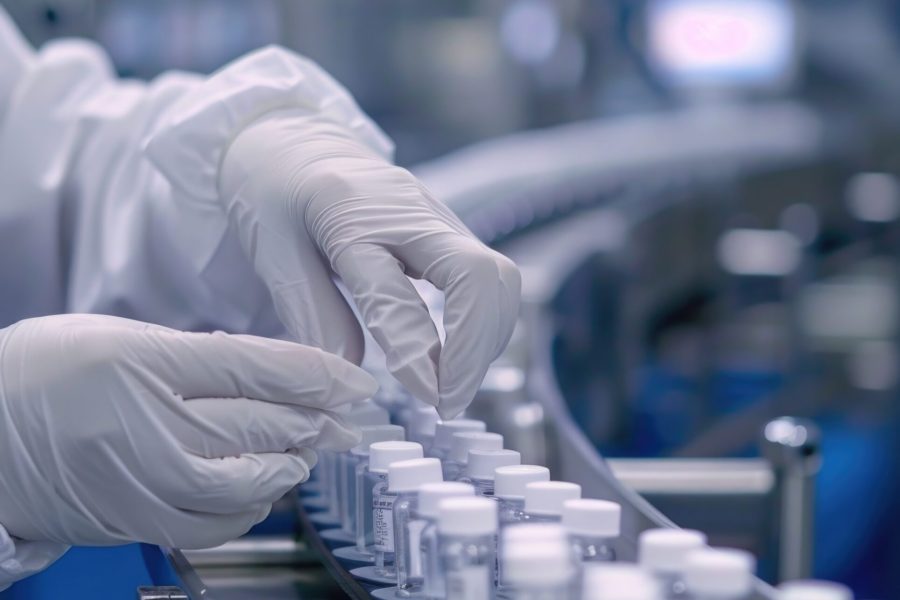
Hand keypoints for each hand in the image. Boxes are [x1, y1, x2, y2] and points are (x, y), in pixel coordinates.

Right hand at [0, 314, 373, 547]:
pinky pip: (220, 521)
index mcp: (141, 361)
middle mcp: (148, 424)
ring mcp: (144, 480)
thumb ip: (197, 355)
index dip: (319, 374)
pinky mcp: (139, 521)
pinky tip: (268, 484)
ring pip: (251, 476)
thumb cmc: (39, 378)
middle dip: (319, 418)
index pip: (257, 368)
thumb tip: (273, 375)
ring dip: (293, 461)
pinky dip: (255, 503)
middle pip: (262, 422)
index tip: (358, 381)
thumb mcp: (118, 339)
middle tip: (350, 416)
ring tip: (311, 447)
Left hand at [219, 110, 520, 418]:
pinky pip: (491, 278)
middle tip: (449, 402)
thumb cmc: (273, 194)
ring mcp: (438, 215)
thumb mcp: (271, 253)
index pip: (395, 286)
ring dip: (485, 342)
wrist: (296, 143)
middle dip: (474, 350)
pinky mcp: (451, 229)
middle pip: (479, 275)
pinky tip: (459, 356)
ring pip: (497, 278)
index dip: (417, 348)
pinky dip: (485, 324)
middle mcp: (408, 208)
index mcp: (348, 211)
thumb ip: (312, 314)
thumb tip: (350, 378)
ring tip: (453, 389)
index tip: (429, 398)